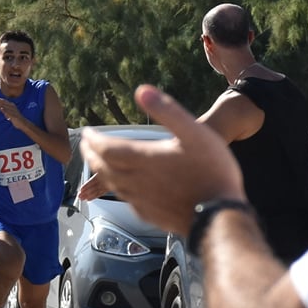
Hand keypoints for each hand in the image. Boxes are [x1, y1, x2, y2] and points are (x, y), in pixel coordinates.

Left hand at [0, 95, 25, 126]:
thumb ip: (3, 110)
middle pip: (3, 103)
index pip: (3, 101)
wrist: (23, 123)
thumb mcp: (7, 113)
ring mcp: (13, 111)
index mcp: (11, 105)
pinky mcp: (14, 115)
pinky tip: (2, 109)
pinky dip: (5, 110)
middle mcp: (12, 107)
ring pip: (5, 106)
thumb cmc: (15, 118)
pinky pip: (9, 112)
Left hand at [79, 85, 244, 236]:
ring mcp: (141, 200)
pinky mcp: (149, 214)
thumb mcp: (194, 132)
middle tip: (86, 146)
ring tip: (98, 163)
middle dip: (91, 154)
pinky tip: (122, 187)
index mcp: (143, 159)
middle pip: (103, 166)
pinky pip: (125, 199)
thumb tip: (142, 91)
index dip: (92, 139)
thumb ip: (167, 111)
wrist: (221, 216)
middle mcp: (135, 181)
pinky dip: (116, 188)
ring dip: (101, 170)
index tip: (86, 132)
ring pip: (111, 184)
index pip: (105, 148)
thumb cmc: (212, 172)